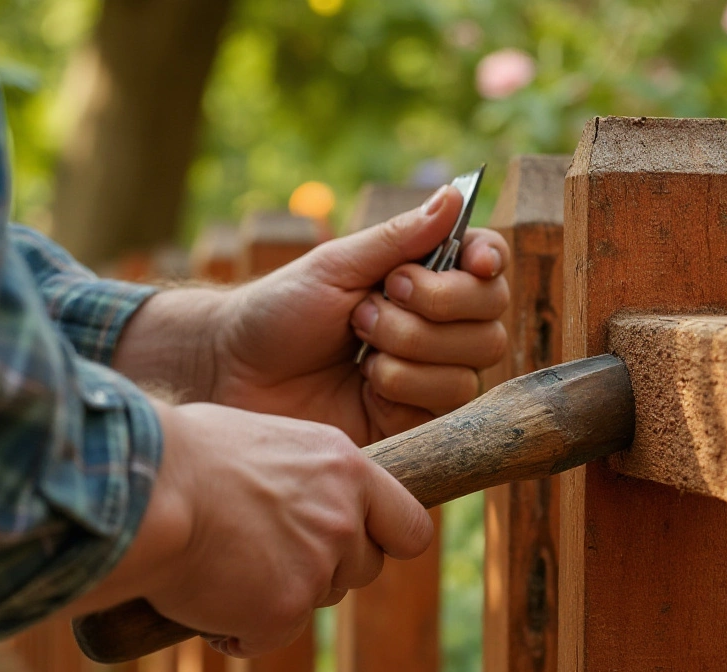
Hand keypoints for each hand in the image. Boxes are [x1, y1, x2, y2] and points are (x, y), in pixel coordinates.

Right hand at [69, 400, 432, 657]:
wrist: (140, 488)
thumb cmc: (179, 453)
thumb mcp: (261, 441)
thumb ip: (298, 476)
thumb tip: (294, 497)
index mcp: (344, 466)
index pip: (410, 524)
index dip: (387, 541)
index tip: (358, 544)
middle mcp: (342, 516)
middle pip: (362, 569)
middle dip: (323, 570)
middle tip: (266, 554)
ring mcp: (317, 566)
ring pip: (316, 601)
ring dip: (278, 596)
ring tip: (222, 564)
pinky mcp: (283, 610)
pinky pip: (267, 637)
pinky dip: (237, 630)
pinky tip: (202, 596)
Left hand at [112, 185, 510, 444]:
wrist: (235, 373)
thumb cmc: (280, 311)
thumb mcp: (336, 265)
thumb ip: (398, 238)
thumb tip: (453, 195)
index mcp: (423, 278)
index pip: (489, 265)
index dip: (491, 260)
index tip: (476, 260)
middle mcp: (438, 326)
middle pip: (490, 314)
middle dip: (434, 303)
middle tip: (371, 301)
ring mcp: (431, 375)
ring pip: (472, 361)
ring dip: (409, 343)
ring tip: (357, 341)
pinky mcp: (418, 421)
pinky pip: (446, 401)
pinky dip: (402, 382)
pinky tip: (364, 380)